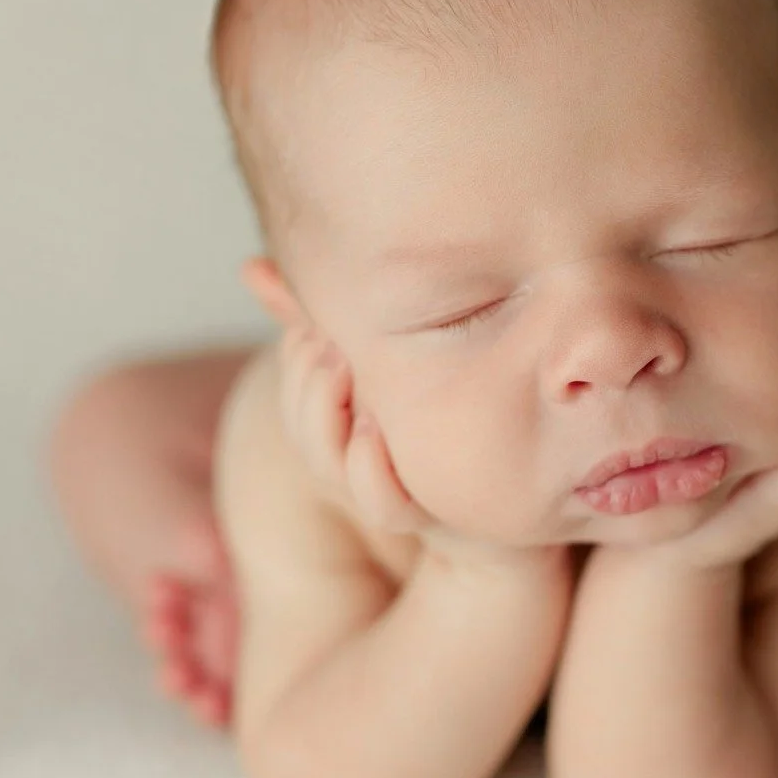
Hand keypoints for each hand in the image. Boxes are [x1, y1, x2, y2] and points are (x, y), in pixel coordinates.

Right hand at [274, 326, 565, 577]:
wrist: (527, 468)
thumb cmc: (453, 395)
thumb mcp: (390, 346)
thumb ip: (330, 313)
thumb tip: (250, 267)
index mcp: (346, 415)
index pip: (296, 396)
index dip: (293, 365)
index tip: (307, 326)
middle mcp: (359, 456)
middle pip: (307, 434)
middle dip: (307, 388)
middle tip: (322, 342)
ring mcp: (389, 485)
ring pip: (333, 469)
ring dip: (327, 422)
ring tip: (344, 371)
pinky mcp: (429, 509)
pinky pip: (388, 508)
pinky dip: (371, 474)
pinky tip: (372, 431)